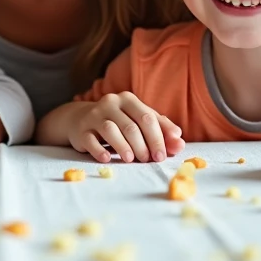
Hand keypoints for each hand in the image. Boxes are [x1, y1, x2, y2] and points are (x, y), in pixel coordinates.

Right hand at [69, 92, 184, 162]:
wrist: (81, 119)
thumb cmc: (118, 122)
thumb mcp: (139, 122)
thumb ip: (161, 131)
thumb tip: (180, 143)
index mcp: (128, 100)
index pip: (147, 118)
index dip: (157, 138)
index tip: (162, 156)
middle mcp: (110, 103)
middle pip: (130, 125)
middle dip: (142, 145)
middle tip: (148, 160)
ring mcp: (94, 115)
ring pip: (111, 130)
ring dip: (123, 147)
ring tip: (131, 160)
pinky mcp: (81, 130)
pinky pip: (90, 140)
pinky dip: (99, 150)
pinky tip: (108, 158)